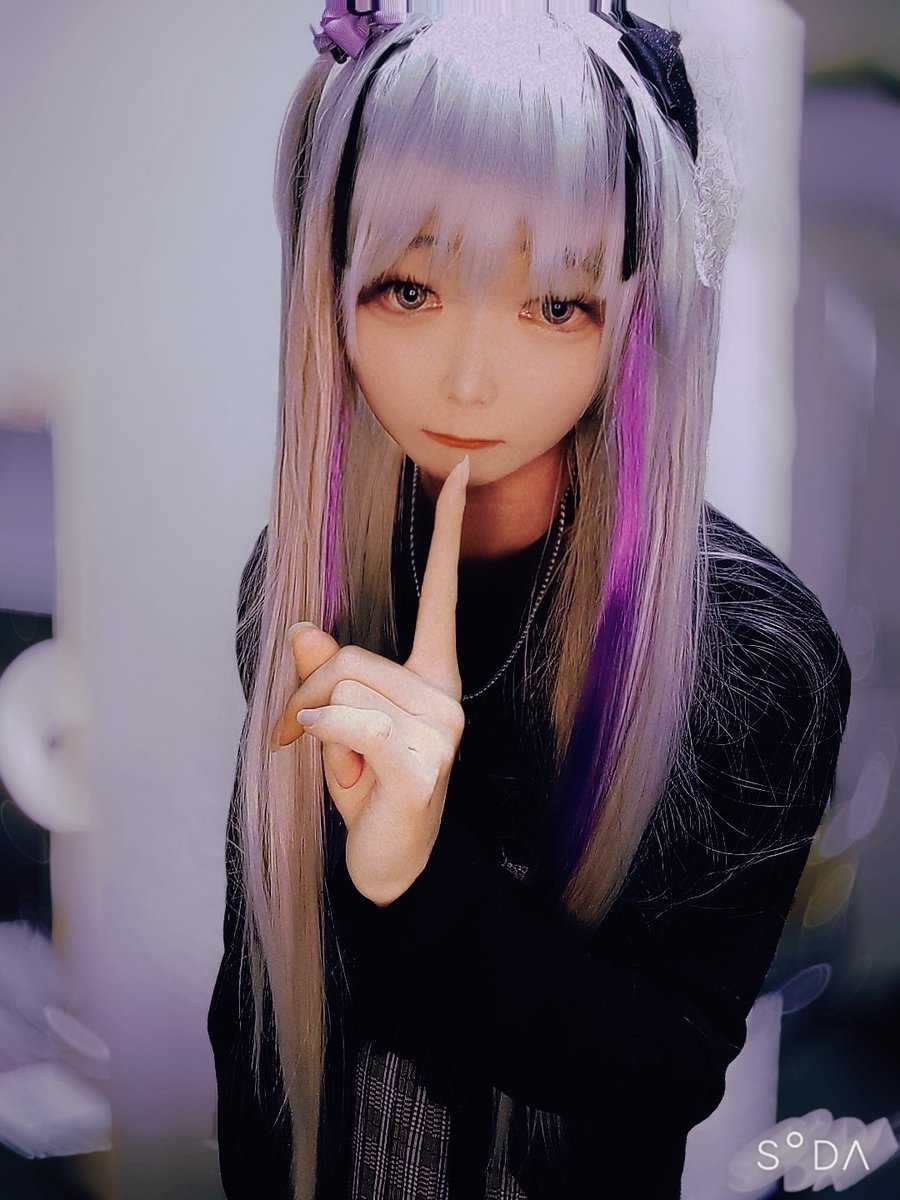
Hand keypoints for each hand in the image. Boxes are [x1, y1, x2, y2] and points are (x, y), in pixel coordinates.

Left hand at [269, 456, 468, 904]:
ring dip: (313, 724)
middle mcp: (445, 693)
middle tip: (305, 736)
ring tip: (337, 763)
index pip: (443, 591)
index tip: (463, 471)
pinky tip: (348, 773)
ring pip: (340, 686)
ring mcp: (440, 729)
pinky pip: (346, 724)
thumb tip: (305, 628)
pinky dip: (323, 743)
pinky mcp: (422, 763)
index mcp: (433, 674)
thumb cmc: (370, 789)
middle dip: (307, 694)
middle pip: (346, 653)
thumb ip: (325, 679)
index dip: (452, 531)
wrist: (394, 867)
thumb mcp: (338, 726)